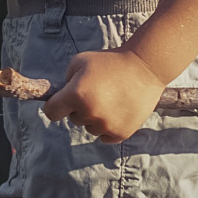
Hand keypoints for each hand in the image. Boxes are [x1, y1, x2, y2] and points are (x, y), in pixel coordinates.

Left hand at [42, 49, 165, 142]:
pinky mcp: (121, 133)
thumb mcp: (80, 62)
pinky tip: (116, 112)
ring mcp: (106, 124)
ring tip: (111, 100)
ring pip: (90, 128)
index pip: (51, 112)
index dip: (55, 107)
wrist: (146, 66)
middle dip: (80, 108)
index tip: (61, 104)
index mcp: (75, 95)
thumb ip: (65, 79)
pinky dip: (108, 127)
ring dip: (95, 118)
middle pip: (73, 119)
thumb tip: (59, 96)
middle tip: (97, 93)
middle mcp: (89, 112)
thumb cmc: (111, 61)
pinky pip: (105, 136)